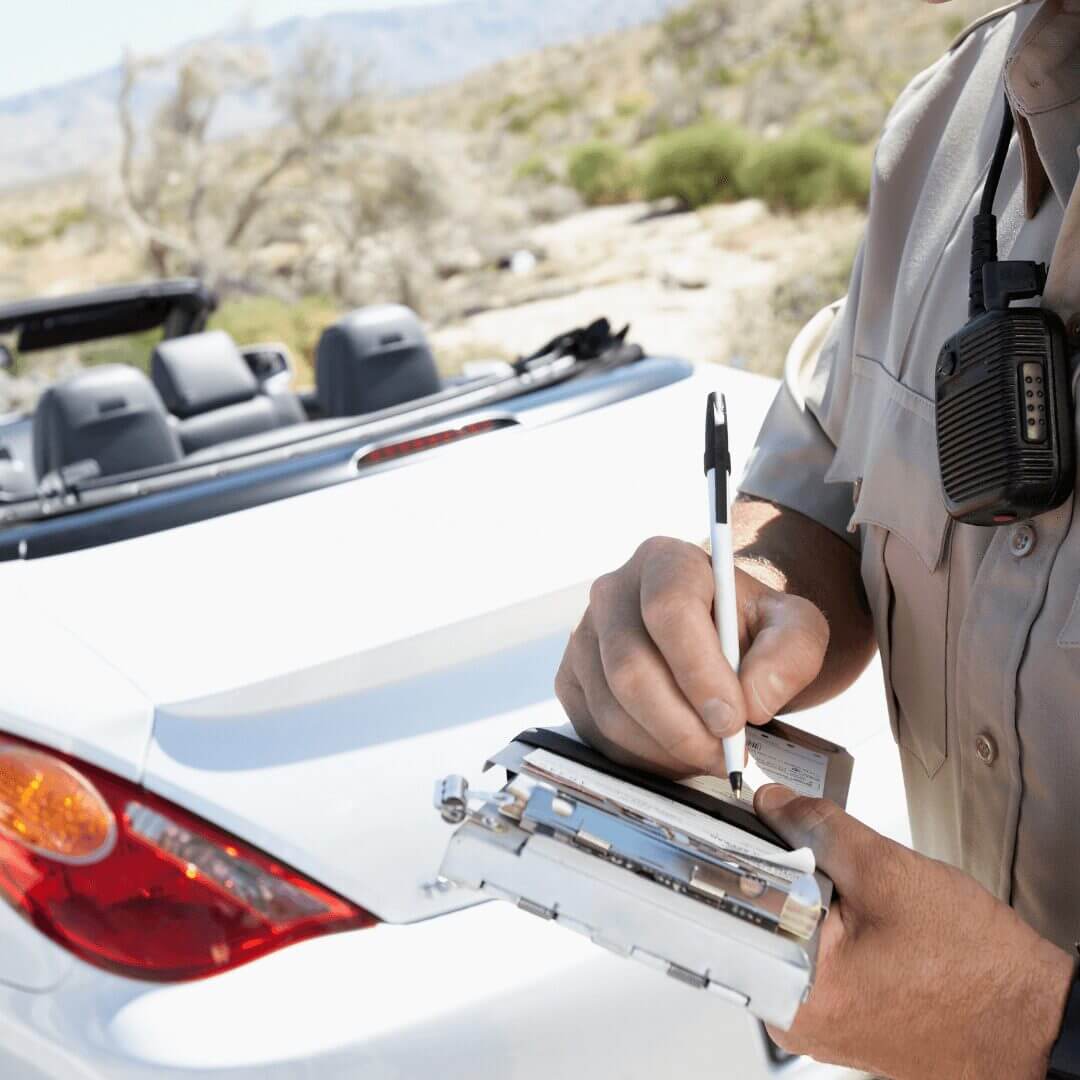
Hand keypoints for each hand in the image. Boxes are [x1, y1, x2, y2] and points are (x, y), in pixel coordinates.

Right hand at [555, 537, 828, 776]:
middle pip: (630, 669)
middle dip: (682, 726)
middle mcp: (612, 592)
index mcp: (664, 561)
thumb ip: (792, 652)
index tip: (735, 718)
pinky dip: (642, 757)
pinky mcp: (570, 680)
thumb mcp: (796, 629)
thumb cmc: (753, 631)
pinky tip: (676, 750)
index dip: (699, 671)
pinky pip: (597, 733)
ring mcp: (584, 637)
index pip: (668, 610)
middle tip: (726, 754)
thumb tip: (753, 698)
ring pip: (613, 710)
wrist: (721, 643)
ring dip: (667, 748)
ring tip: (710, 753)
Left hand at [755, 785, 1074, 1079]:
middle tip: (824, 864)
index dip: (743, 851)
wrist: (1032, 1019)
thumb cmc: (977, 968)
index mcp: (796, 990)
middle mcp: (795, 1015)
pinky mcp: (837, 1012)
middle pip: (757, 915)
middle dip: (783, 874)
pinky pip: (810, 950)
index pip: (736, 902)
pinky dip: (827, 921)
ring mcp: (815, 1018)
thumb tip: (773, 804)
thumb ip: (819, 829)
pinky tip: (862, 916)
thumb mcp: (889, 873)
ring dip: (808, 896)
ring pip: (785, 929)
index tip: (752, 824)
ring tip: (857, 896)